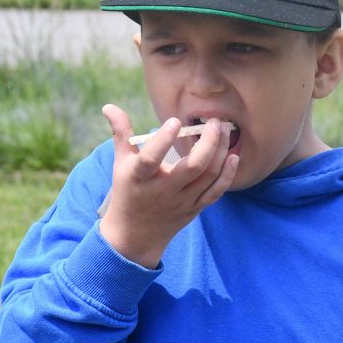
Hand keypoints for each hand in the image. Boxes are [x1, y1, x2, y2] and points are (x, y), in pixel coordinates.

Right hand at [99, 104, 238, 267]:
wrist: (135, 236)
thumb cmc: (128, 192)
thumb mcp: (121, 164)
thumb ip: (121, 133)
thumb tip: (110, 106)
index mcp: (140, 177)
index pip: (151, 159)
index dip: (163, 140)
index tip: (175, 121)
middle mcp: (163, 190)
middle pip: (193, 166)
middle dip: (209, 141)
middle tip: (215, 121)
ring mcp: (182, 201)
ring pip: (209, 175)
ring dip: (221, 151)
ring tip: (225, 130)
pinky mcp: (194, 209)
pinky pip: (216, 192)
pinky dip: (227, 174)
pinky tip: (233, 156)